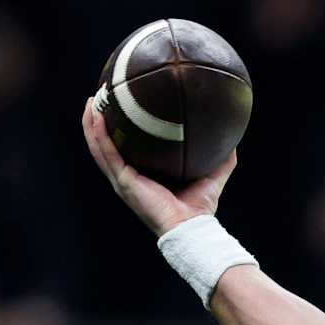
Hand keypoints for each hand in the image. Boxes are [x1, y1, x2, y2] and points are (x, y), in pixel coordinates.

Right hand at [82, 97, 236, 236]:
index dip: (118, 129)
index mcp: (142, 175)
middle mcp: (128, 176)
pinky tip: (95, 115)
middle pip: (105, 144)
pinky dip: (98, 134)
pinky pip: (106, 153)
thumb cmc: (200, 208)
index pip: (124, 149)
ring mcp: (123, 179)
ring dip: (91, 122)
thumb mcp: (212, 176)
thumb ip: (222, 159)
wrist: (191, 227)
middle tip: (99, 97)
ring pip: (99, 146)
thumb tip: (233, 140)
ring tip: (91, 100)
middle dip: (98, 120)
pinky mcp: (124, 181)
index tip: (119, 106)